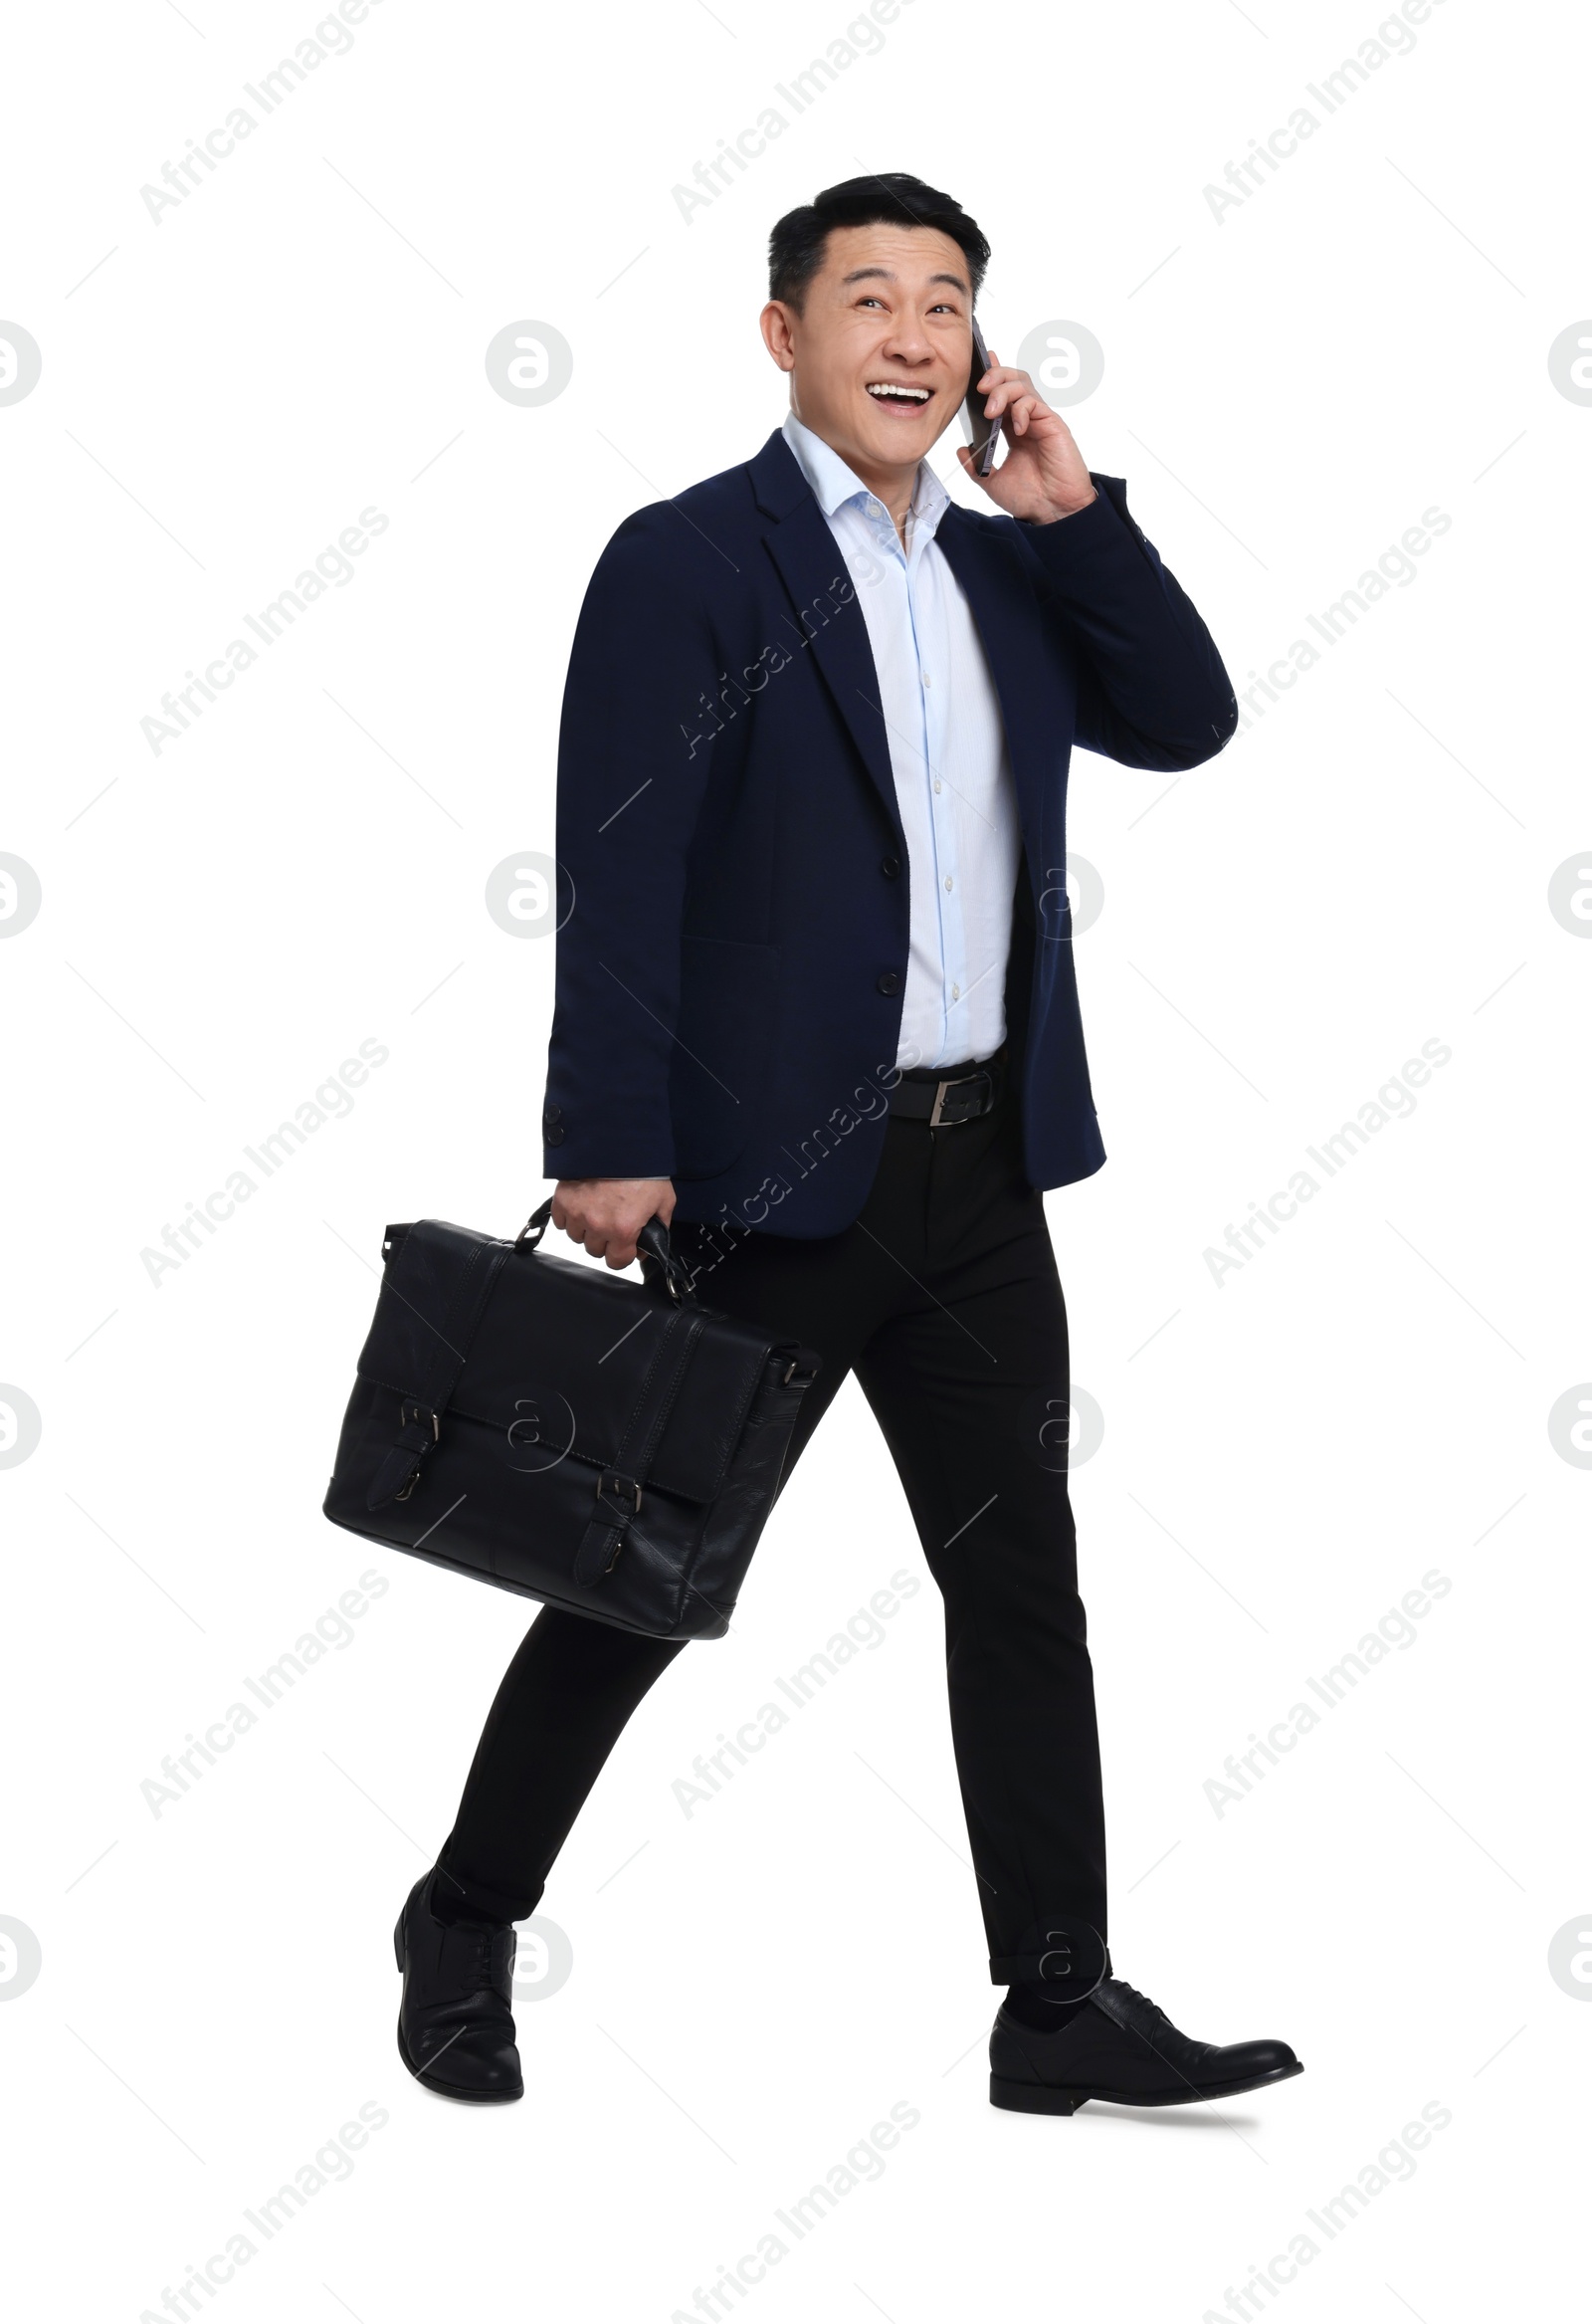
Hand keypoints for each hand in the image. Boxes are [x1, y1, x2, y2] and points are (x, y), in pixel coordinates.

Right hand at [550, 1176, 674, 1268]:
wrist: (621, 1141)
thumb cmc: (644, 1169)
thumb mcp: (664, 1200)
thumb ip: (660, 1226)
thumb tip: (651, 1245)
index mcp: (623, 1229)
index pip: (616, 1261)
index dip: (623, 1255)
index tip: (625, 1247)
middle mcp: (597, 1225)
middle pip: (595, 1250)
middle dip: (605, 1241)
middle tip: (612, 1224)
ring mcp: (577, 1212)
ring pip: (576, 1236)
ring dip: (586, 1229)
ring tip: (597, 1212)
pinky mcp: (563, 1199)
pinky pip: (560, 1221)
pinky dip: (569, 1217)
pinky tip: (582, 1206)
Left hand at [955, 349, 1097, 523]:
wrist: (1054, 512)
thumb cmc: (1030, 498)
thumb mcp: (992, 482)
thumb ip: (976, 466)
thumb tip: (960, 449)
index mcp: (1012, 428)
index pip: (1000, 392)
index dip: (989, 376)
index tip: (974, 368)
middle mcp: (1026, 419)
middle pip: (1012, 379)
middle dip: (994, 375)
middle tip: (979, 387)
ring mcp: (1040, 419)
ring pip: (1023, 384)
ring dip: (1003, 390)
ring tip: (990, 411)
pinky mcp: (1052, 424)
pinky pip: (1034, 402)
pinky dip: (1021, 409)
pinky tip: (1015, 427)